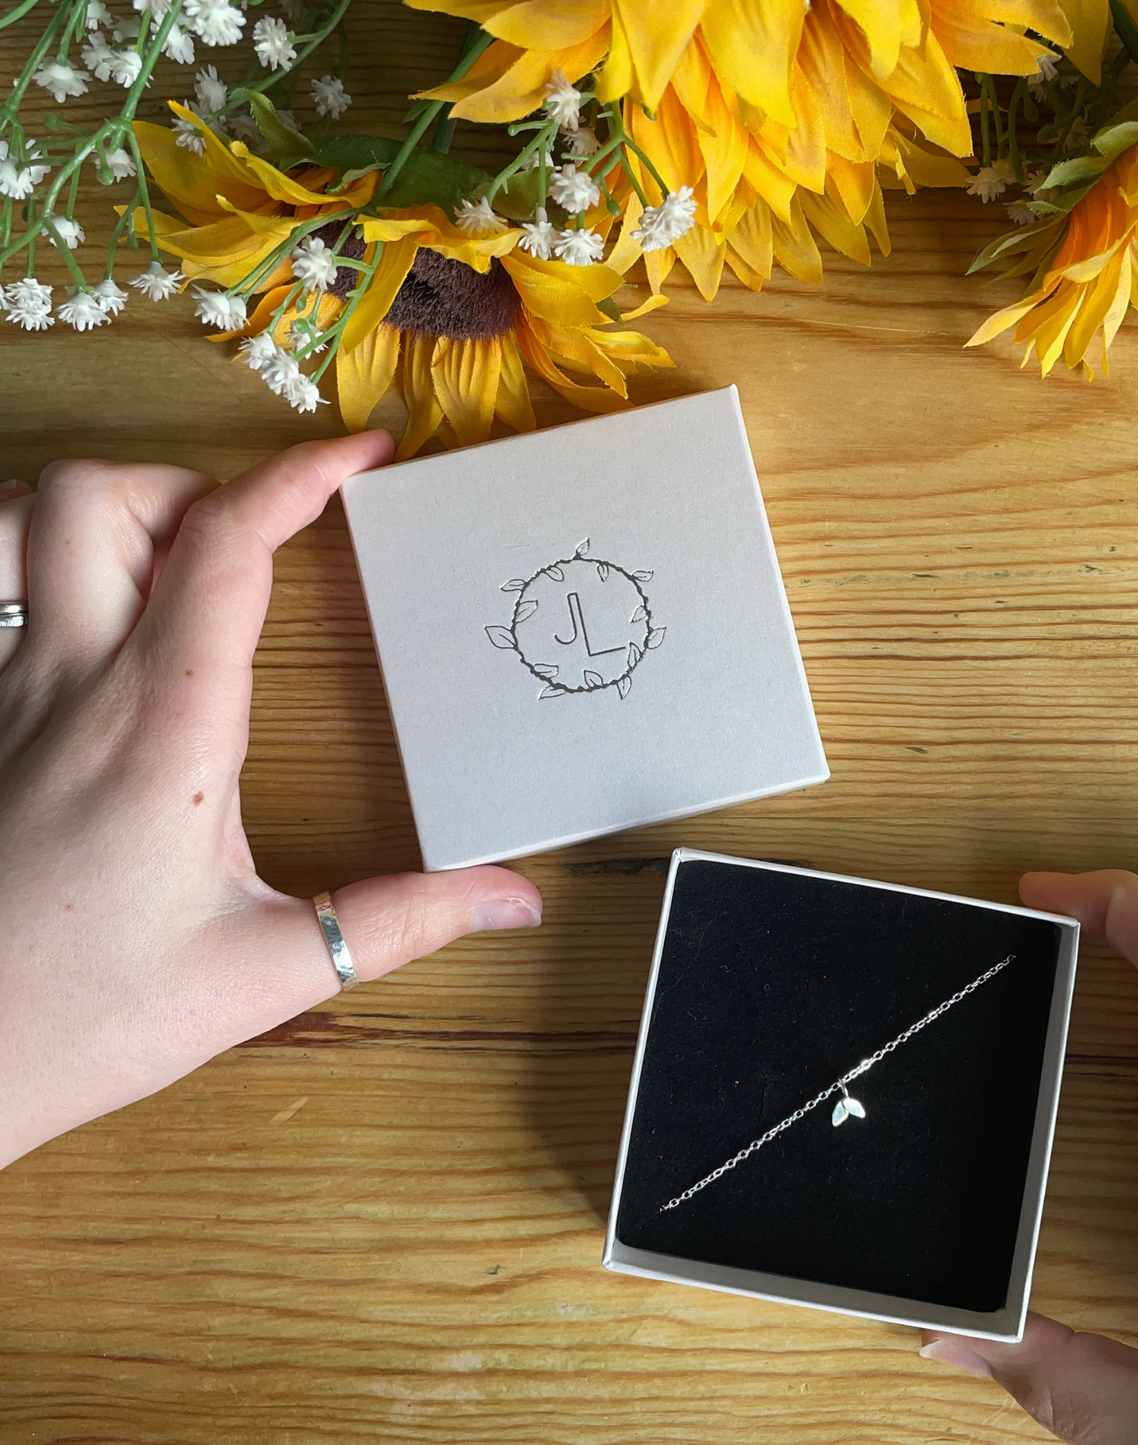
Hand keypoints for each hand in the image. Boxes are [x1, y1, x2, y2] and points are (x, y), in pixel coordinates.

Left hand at [0, 436, 542, 1169]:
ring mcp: (10, 697)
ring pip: (29, 523)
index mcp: (165, 727)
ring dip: (111, 513)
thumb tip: (510, 900)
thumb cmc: (85, 1019)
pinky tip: (104, 623)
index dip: (299, 476)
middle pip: (105, 497)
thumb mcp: (263, 974)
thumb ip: (398, 923)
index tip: (363, 455)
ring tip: (180, 566)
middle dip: (195, 484)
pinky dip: (49, 561)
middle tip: (263, 543)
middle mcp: (75, 686)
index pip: (227, 548)